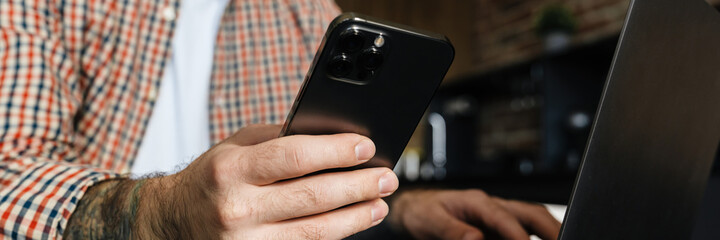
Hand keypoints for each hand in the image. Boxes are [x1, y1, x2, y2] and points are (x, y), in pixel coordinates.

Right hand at [137, 124, 399, 238]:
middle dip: (358, 186)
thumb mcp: (236, 148)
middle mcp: (236, 208)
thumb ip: (279, 139)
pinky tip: (352, 222)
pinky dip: (333, 235)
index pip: (294, 157)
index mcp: (231, 170)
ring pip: (315, 231)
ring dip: (355, 217)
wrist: (172, 222)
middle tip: (387, 178)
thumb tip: (333, 136)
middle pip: (313, 197)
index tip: (366, 147)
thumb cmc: (211, 179)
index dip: (335, 152)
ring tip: (379, 203)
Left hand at [388, 189, 560, 239]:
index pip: (503, 216)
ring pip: (533, 219)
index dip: (517, 233)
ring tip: (562, 239)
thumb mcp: (431, 221)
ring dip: (549, 232)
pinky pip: (525, 231)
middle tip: (563, 239)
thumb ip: (452, 231)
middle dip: (550, 228)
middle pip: (531, 213)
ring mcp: (499, 218)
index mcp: (477, 201)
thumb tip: (475, 239)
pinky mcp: (500, 229)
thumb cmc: (423, 213)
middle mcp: (493, 207)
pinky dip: (536, 237)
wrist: (416, 211)